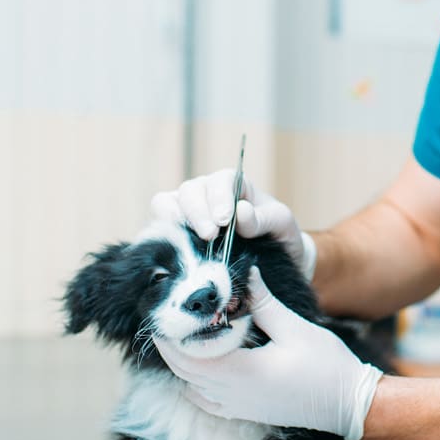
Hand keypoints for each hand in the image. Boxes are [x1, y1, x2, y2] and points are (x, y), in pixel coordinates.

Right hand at [149, 171, 314, 278]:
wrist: (272, 258)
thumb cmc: (277, 234)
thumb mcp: (281, 224)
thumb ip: (265, 218)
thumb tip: (241, 212)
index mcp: (234, 185)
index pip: (220, 181)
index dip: (219, 197)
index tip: (224, 220)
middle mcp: (207, 193)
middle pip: (190, 191)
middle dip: (198, 213)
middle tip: (210, 236)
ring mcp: (188, 211)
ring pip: (167, 203)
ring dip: (176, 220)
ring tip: (192, 241)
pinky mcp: (175, 231)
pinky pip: (159, 224)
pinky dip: (162, 233)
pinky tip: (175, 248)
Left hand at [156, 267, 381, 439]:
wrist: (347, 404)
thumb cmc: (325, 365)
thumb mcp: (295, 327)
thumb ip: (263, 302)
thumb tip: (245, 273)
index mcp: (241, 373)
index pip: (189, 356)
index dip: (169, 337)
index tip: (162, 314)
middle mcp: (232, 395)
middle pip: (183, 372)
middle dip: (169, 347)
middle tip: (164, 320)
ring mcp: (237, 407)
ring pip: (192, 387)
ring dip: (181, 364)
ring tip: (180, 337)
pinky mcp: (245, 412)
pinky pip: (206, 400)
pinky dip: (195, 383)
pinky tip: (200, 366)